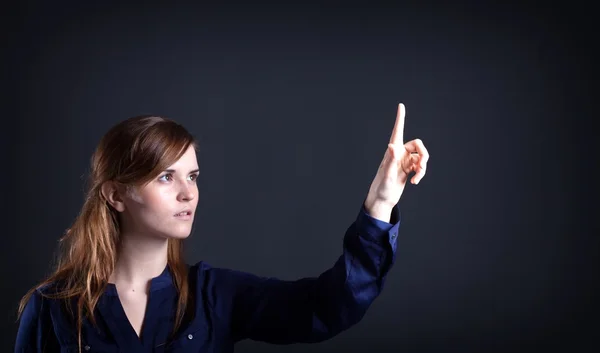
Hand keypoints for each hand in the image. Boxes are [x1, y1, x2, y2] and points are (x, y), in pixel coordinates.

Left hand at [364, 103, 429, 219]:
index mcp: (392, 151)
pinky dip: (420, 173)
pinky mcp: (408, 169)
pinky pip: (420, 166)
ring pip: (421, 156)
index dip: (400, 119)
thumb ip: (390, 160)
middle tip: (422, 165)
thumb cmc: (381, 187)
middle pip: (417, 145)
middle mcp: (399, 154)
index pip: (398, 131)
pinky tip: (415, 181)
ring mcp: (404, 161)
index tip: (401, 106)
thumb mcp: (386, 175)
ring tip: (417, 177)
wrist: (382, 199)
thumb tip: (392, 146)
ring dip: (423, 166)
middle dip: (424, 153)